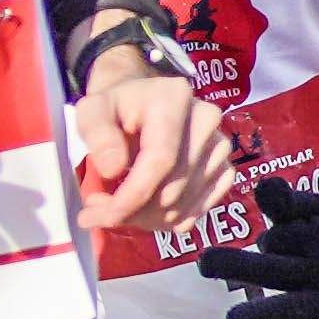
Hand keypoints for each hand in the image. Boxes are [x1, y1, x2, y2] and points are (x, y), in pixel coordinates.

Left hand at [74, 59, 235, 240]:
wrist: (142, 102)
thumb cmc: (116, 107)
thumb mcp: (93, 109)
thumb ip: (97, 133)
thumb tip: (112, 170)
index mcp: (174, 99)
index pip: (161, 159)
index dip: (134, 194)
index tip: (105, 215)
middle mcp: (207, 122)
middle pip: (174, 187)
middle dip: (134, 211)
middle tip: (98, 213)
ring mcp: (220, 148)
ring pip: (186, 204)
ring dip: (148, 218)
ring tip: (117, 209)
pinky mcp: (225, 169)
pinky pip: (200, 209)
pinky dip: (170, 220)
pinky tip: (146, 213)